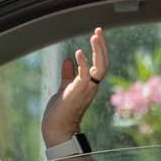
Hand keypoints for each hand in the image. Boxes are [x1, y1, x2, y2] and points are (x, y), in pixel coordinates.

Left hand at [42, 27, 108, 147]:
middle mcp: (91, 87)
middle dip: (102, 46)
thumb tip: (68, 60)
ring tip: (95, 36)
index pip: (100, 64)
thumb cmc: (60, 112)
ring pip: (100, 68)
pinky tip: (78, 52)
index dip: (100, 49)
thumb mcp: (64, 87)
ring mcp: (86, 90)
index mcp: (89, 84)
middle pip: (104, 63)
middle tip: (99, 30)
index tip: (97, 34)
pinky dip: (84, 64)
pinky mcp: (77, 93)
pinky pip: (85, 76)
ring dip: (98, 52)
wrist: (57, 129)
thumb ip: (68, 74)